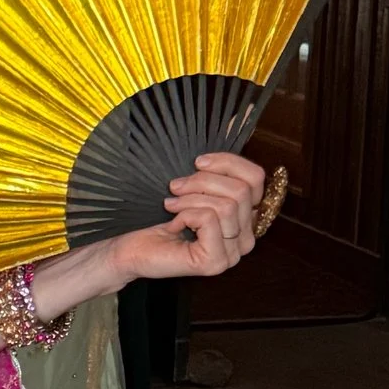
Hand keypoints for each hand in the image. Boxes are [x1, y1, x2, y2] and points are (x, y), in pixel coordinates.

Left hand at [111, 152, 267, 284]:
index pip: (256, 178)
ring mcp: (232, 254)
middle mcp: (245, 238)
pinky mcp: (215, 261)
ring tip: (171, 205)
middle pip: (241, 190)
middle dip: (203, 181)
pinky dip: (186, 215)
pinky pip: (210, 219)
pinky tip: (174, 225)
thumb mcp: (193, 187)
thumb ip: (216, 171)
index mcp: (245, 218)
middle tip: (175, 187)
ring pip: (227, 205)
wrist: (132, 249)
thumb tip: (230, 127)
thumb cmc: (159, 218)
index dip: (228, 162)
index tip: (197, 162)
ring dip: (191, 198)